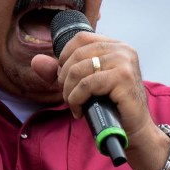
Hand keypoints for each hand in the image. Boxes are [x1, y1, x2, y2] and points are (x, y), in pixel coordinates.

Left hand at [31, 32, 169, 169]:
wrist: (134, 131)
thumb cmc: (109, 106)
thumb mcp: (83, 84)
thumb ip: (60, 71)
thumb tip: (35, 61)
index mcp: (116, 45)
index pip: (81, 38)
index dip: (65, 56)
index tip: (63, 77)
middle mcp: (122, 50)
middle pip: (76, 54)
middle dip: (64, 78)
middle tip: (68, 96)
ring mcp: (124, 62)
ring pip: (79, 70)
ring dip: (69, 91)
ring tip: (73, 105)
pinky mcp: (123, 78)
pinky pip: (87, 85)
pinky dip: (76, 99)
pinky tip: (79, 111)